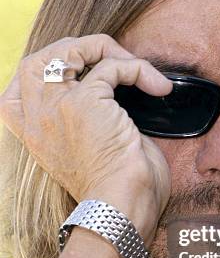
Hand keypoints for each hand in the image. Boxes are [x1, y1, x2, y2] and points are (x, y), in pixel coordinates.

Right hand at [0, 34, 172, 242]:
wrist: (119, 209)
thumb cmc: (110, 186)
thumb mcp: (83, 148)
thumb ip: (80, 118)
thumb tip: (111, 89)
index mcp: (31, 130)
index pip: (24, 80)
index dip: (53, 64)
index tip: (87, 70)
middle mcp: (35, 116)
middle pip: (39, 58)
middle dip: (76, 48)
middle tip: (111, 60)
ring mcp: (55, 107)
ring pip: (69, 50)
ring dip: (105, 49)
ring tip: (134, 67)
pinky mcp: (84, 104)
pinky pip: (112, 67)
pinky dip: (139, 69)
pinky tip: (158, 87)